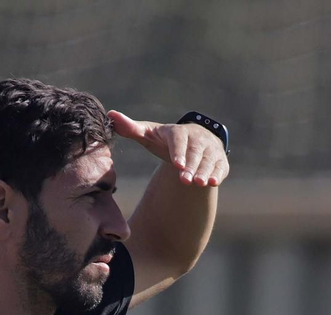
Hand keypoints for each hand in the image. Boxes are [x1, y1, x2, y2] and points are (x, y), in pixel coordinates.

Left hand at [108, 110, 229, 187]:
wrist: (191, 144)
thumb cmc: (165, 141)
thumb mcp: (148, 135)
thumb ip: (130, 128)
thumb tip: (110, 115)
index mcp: (177, 131)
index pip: (178, 140)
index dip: (178, 152)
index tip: (176, 164)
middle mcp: (196, 138)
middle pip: (195, 152)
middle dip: (191, 166)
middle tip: (185, 180)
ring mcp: (210, 149)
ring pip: (209, 160)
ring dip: (204, 171)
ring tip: (199, 183)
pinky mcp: (220, 160)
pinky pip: (220, 167)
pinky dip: (218, 174)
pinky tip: (212, 182)